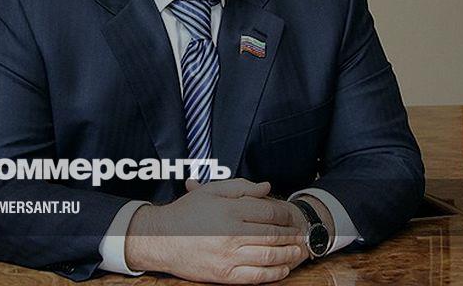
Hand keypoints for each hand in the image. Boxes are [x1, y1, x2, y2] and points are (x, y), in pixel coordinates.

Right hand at [125, 178, 309, 283]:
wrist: (161, 239)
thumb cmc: (186, 213)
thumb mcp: (211, 191)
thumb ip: (241, 188)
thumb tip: (266, 187)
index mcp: (230, 211)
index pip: (268, 212)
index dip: (285, 214)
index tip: (291, 215)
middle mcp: (231, 233)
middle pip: (272, 234)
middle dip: (290, 234)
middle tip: (300, 234)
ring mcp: (228, 256)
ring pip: (268, 255)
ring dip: (287, 254)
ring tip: (298, 251)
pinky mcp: (224, 274)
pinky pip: (256, 275)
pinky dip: (273, 273)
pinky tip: (282, 269)